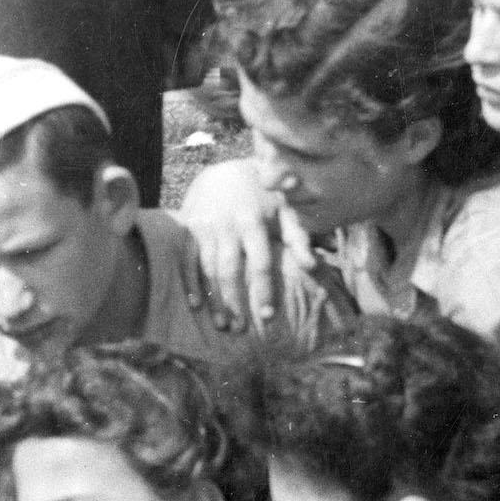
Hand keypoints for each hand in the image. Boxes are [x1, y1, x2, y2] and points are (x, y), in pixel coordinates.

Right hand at [176, 158, 313, 330]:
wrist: (224, 170)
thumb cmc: (264, 197)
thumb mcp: (286, 210)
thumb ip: (299, 238)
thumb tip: (313, 266)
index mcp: (254, 221)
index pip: (260, 262)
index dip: (263, 290)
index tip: (268, 315)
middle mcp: (228, 224)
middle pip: (230, 270)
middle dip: (235, 301)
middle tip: (241, 329)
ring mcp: (205, 226)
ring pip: (207, 268)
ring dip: (214, 298)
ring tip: (222, 325)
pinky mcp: (189, 228)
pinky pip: (186, 258)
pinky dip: (190, 282)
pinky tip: (197, 305)